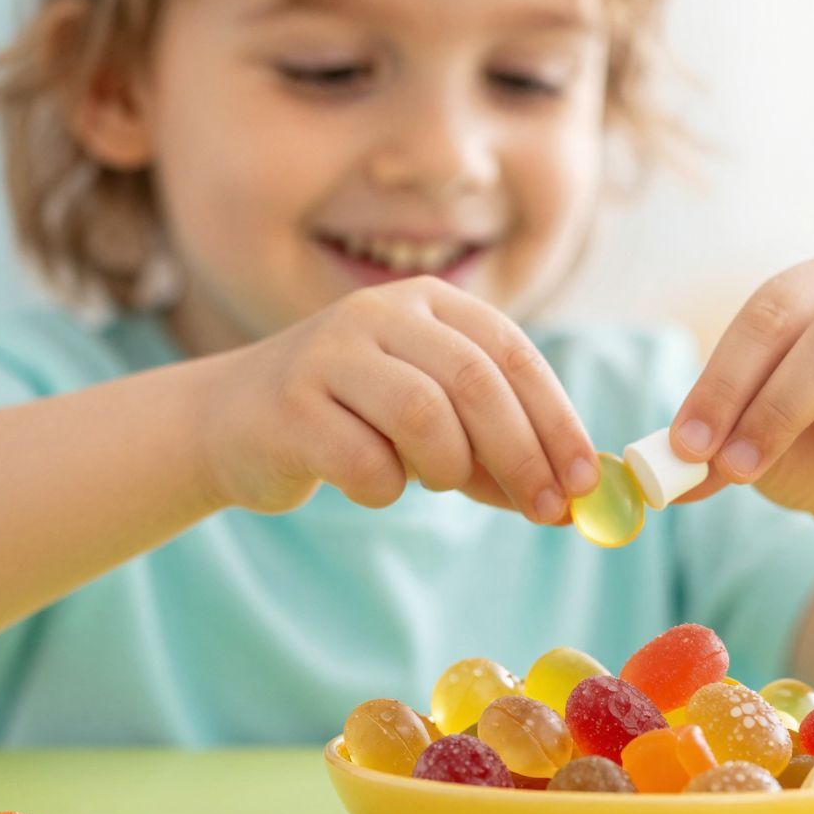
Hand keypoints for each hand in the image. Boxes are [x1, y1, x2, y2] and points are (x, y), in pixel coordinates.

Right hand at [193, 277, 599, 522]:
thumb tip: (573, 499)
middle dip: (522, 455)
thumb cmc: (349, 421)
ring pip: (424, 417)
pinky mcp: (290, 408)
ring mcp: (328, 355)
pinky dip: (385, 488)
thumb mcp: (430, 422)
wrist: (229, 423)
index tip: (585, 481)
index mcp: (426, 303)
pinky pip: (366, 463)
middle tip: (546, 510)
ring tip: (433, 481)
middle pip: (474, 384)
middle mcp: (377, 314)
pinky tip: (370, 482)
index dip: (557, 420)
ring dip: (448, 469)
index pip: (512, 354)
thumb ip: (496, 450)